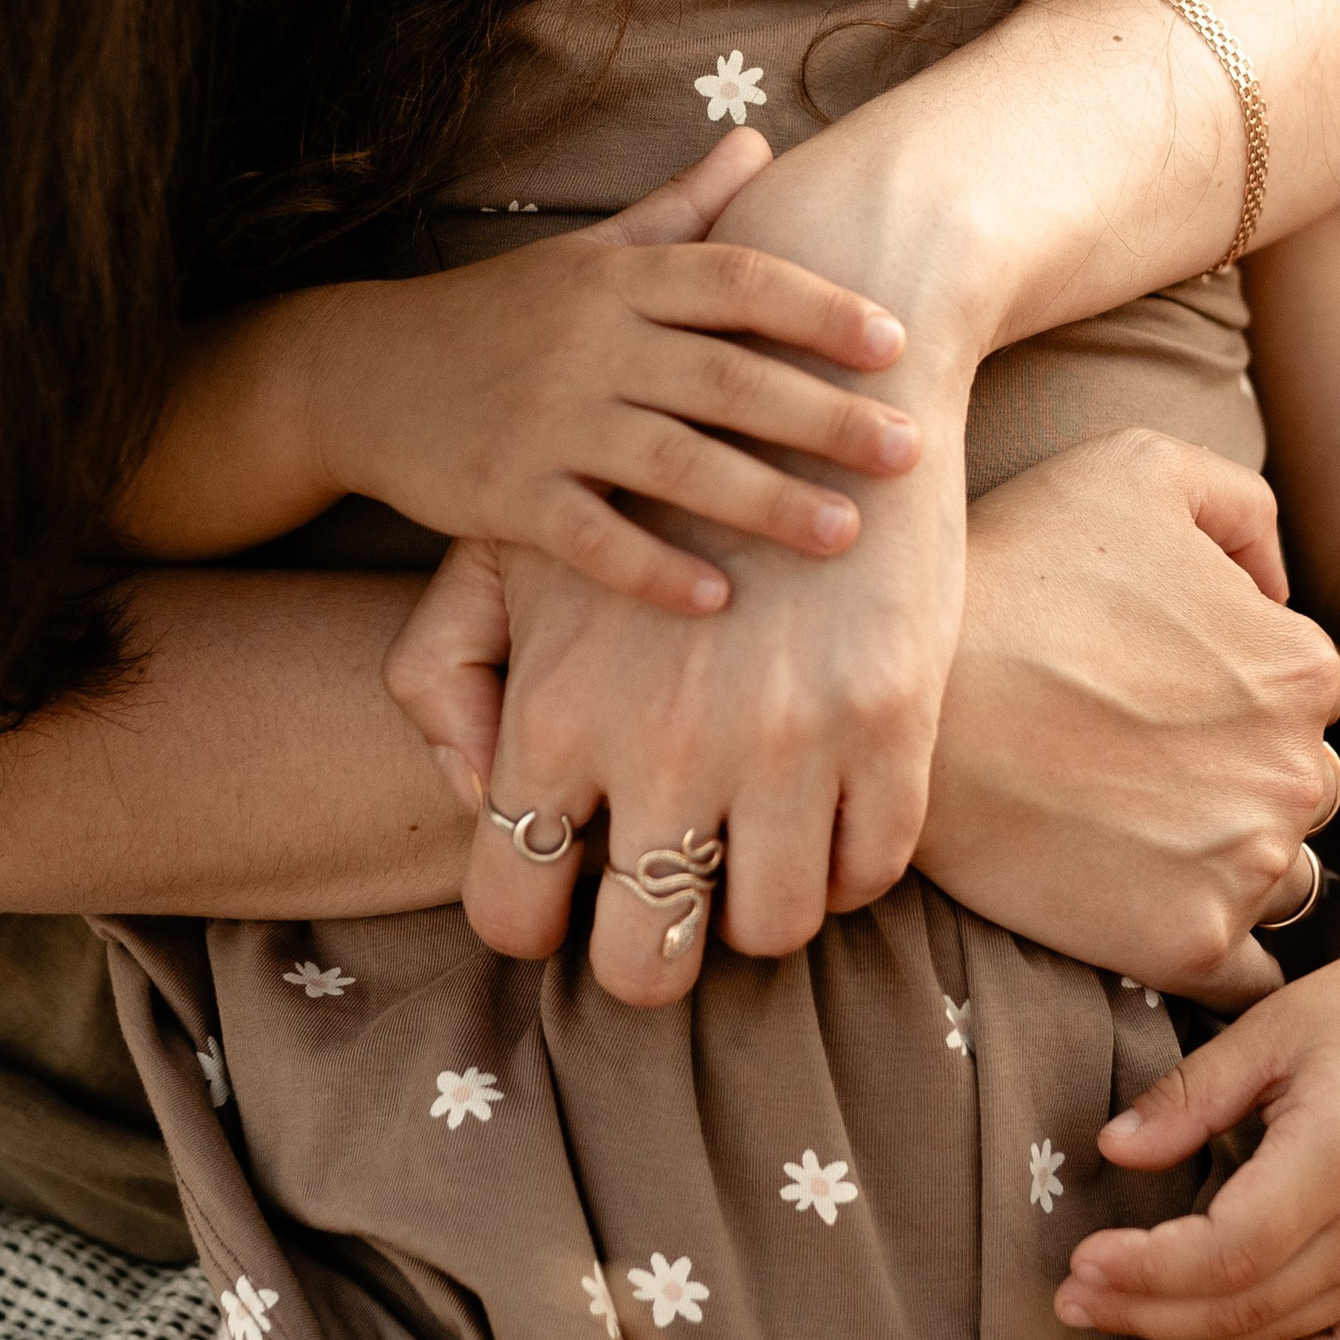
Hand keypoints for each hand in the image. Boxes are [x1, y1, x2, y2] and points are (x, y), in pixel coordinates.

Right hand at [304, 128, 917, 611]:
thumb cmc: (500, 313)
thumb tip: (762, 143)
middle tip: (909, 451)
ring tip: (846, 533)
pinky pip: (591, 537)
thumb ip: (681, 208)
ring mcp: (543, 420)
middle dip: (823, 416)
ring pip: (672, 461)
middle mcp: (587, 341)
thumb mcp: (588, 253)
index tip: (896, 344)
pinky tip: (719, 599)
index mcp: (617, 279)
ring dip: (764, 500)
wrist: (359, 374)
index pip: (735, 281)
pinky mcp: (501, 493)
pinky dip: (654, 569)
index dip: (818, 308)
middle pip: (724, 378)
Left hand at [384, 330, 982, 997]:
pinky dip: (847, 864)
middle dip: (652, 959)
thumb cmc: (645, 473)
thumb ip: (448, 671)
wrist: (816, 376)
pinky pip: (871, 870)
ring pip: (771, 930)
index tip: (572, 899)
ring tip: (751, 855)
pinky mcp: (892, 722)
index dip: (537, 925)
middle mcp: (666, 745)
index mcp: (557, 711)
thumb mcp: (513, 550)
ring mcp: (788, 741)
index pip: (511, 907)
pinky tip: (824, 814)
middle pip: (646, 962)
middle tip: (667, 912)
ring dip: (757, 910)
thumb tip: (478, 796)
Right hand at [917, 433, 1339, 1010]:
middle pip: (1296, 792)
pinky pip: (1247, 976)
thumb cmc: (1013, 569)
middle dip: (1236, 782)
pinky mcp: (1189, 946)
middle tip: (1132, 768)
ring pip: (1277, 882)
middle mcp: (1298, 770)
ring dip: (1226, 865)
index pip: (1300, 698)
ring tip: (1129, 837)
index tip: (1149, 700)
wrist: (906, 704)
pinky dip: (1211, 952)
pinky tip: (1148, 915)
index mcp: (1302, 666)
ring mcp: (1247, 866)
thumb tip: (1279, 585)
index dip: (1228, 696)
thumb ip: (1239, 505)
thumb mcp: (1135, 469)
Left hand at [1053, 900, 1339, 1339]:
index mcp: (1338, 1158)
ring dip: (1198, 1336)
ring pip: (1289, 1330)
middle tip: (1072, 1300)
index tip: (1081, 1260)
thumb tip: (1112, 1150)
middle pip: (1247, 1304)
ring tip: (1120, 1315)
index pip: (1225, 1251)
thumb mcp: (1276, 1026)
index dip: (1146, 1271)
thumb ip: (1193, 1095)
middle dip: (1148, 1310)